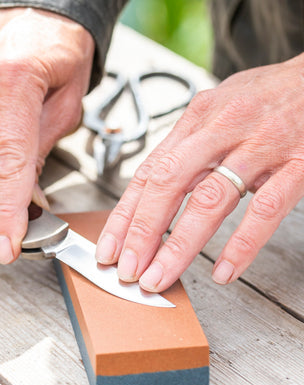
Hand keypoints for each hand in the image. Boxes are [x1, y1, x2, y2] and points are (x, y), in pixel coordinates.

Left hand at [96, 55, 303, 290]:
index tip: (109, 248)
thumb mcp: (217, 111)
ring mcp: (260, 146)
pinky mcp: (298, 164)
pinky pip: (266, 209)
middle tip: (127, 270)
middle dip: (142, 232)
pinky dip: (242, 244)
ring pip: (210, 200)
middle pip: (169, 184)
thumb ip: (187, 148)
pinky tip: (223, 272)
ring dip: (180, 245)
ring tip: (160, 277)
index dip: (124, 214)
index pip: (149, 172)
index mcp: (197, 119)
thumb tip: (152, 189)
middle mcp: (222, 129)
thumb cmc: (265, 98)